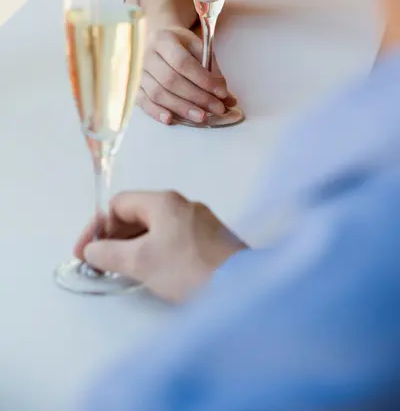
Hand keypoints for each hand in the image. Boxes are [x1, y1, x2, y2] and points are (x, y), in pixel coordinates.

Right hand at [74, 191, 245, 302]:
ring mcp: (199, 221)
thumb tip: (91, 250)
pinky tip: (151, 271)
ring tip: (121, 270)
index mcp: (164, 201)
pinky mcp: (210, 239)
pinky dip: (154, 251)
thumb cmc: (186, 268)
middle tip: (100, 263)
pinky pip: (171, 238)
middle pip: (137, 214)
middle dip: (114, 238)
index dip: (97, 227)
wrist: (242, 287)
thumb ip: (109, 253)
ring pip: (155, 228)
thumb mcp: (141, 261)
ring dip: (133, 246)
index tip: (85, 253)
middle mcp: (182, 204)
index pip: (118, 204)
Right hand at [137, 27, 236, 124]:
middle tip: (216, 109)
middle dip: (196, 97)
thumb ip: (212, 70)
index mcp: (163, 39)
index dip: (203, 80)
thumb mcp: (197, 47)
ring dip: (181, 108)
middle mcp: (146, 54)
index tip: (221, 93)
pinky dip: (156, 112)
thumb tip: (226, 97)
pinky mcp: (132, 86)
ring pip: (158, 94)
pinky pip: (143, 102)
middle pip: (171, 81)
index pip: (183, 63)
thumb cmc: (179, 45)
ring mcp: (136, 71)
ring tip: (201, 117)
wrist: (154, 39)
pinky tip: (171, 120)